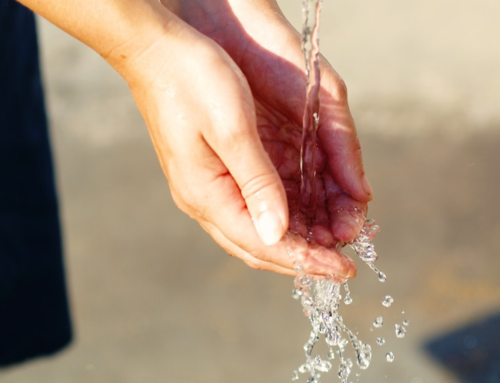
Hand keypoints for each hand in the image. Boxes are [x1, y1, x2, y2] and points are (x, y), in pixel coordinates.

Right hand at [160, 0, 372, 273]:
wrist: (156, 49)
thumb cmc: (192, 79)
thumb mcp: (232, 129)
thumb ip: (257, 183)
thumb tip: (278, 234)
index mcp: (207, 194)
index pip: (263, 244)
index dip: (306, 260)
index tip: (343, 271)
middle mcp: (205, 199)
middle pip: (260, 245)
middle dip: (304, 258)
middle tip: (343, 265)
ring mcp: (207, 187)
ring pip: (258, 229)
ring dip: (297, 240)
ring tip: (334, 241)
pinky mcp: (215, 171)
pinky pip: (253, 207)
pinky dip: (285, 216)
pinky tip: (308, 215)